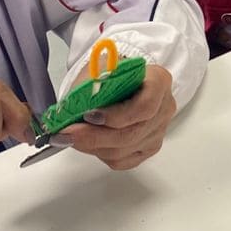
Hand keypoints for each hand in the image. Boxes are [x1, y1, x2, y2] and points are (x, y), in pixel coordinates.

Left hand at [50, 65, 177, 169]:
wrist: (121, 82)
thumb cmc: (112, 73)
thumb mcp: (101, 69)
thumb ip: (91, 87)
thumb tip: (71, 109)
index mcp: (159, 81)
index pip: (145, 106)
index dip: (117, 115)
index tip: (89, 115)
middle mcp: (164, 108)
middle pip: (132, 133)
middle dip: (95, 136)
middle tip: (67, 134)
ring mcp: (158, 131)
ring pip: (124, 150)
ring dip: (93, 146)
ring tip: (70, 137)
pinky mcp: (148, 148)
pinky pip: (122, 161)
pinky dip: (100, 154)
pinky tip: (86, 144)